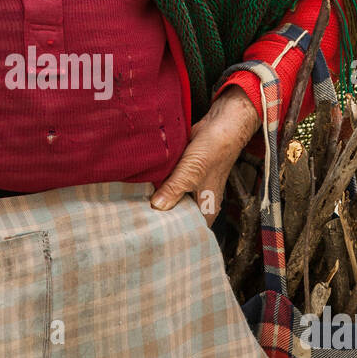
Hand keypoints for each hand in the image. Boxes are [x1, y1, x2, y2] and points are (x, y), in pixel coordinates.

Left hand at [150, 85, 260, 225]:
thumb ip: (173, 190)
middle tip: (138, 219)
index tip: (150, 232)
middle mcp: (199, 202)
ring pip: (170, 199)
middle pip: (176, 216)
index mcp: (207, 209)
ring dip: (157, 198)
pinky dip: (158, 185)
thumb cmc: (214, 151)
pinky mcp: (183, 175)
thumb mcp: (190, 173)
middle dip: (160, 216)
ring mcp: (190, 188)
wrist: (220, 125)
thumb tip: (156, 206)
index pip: (187, 230)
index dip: (171, 232)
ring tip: (136, 206)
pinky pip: (168, 185)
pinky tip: (143, 187)